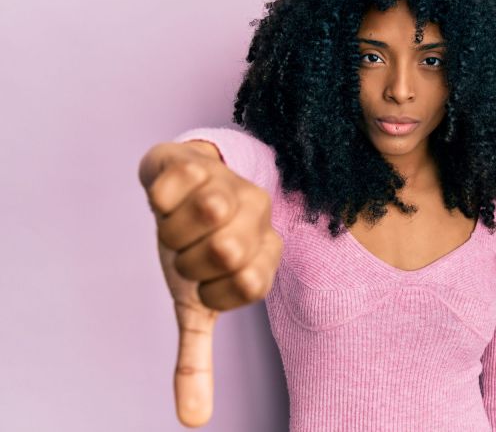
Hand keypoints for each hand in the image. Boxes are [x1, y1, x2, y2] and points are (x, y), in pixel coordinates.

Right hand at [138, 140, 283, 426]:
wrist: (183, 186)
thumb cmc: (194, 249)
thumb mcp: (195, 303)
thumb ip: (196, 357)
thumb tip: (192, 421)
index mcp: (263, 252)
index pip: (250, 284)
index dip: (214, 292)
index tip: (202, 283)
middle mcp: (257, 214)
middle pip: (228, 248)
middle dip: (189, 260)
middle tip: (185, 252)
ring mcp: (231, 183)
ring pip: (208, 209)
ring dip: (173, 230)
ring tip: (174, 227)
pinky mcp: (200, 161)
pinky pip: (175, 185)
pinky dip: (160, 201)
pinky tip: (166, 200)